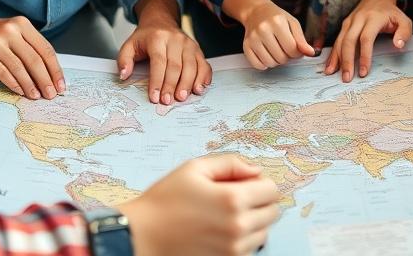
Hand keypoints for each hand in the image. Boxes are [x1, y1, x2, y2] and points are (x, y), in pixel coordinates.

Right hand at [0, 14, 64, 99]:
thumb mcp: (11, 32)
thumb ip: (28, 47)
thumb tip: (48, 72)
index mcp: (22, 25)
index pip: (45, 49)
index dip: (55, 69)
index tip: (61, 83)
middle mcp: (11, 31)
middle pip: (36, 60)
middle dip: (46, 80)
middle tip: (52, 94)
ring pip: (21, 68)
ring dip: (31, 85)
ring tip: (37, 96)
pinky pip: (4, 73)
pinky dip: (15, 84)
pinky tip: (21, 92)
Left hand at [118, 0, 210, 105]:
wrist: (161, 20)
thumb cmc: (146, 37)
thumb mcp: (130, 44)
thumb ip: (124, 60)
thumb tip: (124, 75)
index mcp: (157, 38)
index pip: (159, 61)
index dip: (157, 81)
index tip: (155, 97)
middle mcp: (175, 40)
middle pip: (176, 65)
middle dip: (172, 85)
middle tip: (168, 101)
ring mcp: (189, 44)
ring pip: (192, 65)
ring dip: (188, 83)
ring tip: (182, 97)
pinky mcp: (197, 49)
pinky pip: (204, 64)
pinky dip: (203, 77)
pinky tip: (199, 88)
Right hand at [120, 155, 280, 255]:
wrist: (141, 236)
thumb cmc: (165, 200)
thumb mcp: (194, 168)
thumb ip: (230, 164)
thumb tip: (256, 170)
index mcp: (232, 200)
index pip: (271, 190)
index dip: (260, 182)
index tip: (245, 182)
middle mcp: (237, 227)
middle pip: (272, 213)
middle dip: (259, 202)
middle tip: (236, 198)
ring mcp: (233, 250)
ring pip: (263, 233)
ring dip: (252, 222)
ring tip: (225, 216)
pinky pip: (249, 250)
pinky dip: (242, 241)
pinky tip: (221, 231)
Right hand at [228, 0, 315, 70]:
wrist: (256, 12)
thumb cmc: (276, 18)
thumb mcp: (292, 23)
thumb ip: (302, 39)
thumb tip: (311, 53)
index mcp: (277, 22)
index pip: (292, 49)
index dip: (297, 53)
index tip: (296, 49)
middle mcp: (263, 30)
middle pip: (281, 58)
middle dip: (287, 57)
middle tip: (285, 48)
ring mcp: (252, 38)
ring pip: (270, 63)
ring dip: (276, 61)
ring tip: (277, 50)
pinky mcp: (245, 46)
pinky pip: (257, 65)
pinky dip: (264, 64)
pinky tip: (267, 54)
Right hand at [325, 0, 410, 81]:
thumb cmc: (391, 13)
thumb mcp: (404, 20)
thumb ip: (404, 32)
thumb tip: (398, 45)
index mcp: (374, 18)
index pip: (366, 38)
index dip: (364, 55)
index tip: (363, 71)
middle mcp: (359, 18)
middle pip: (349, 40)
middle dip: (347, 60)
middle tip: (347, 77)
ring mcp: (349, 21)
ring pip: (340, 40)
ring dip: (336, 58)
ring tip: (333, 74)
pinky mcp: (344, 25)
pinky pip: (337, 40)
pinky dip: (332, 54)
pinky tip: (330, 66)